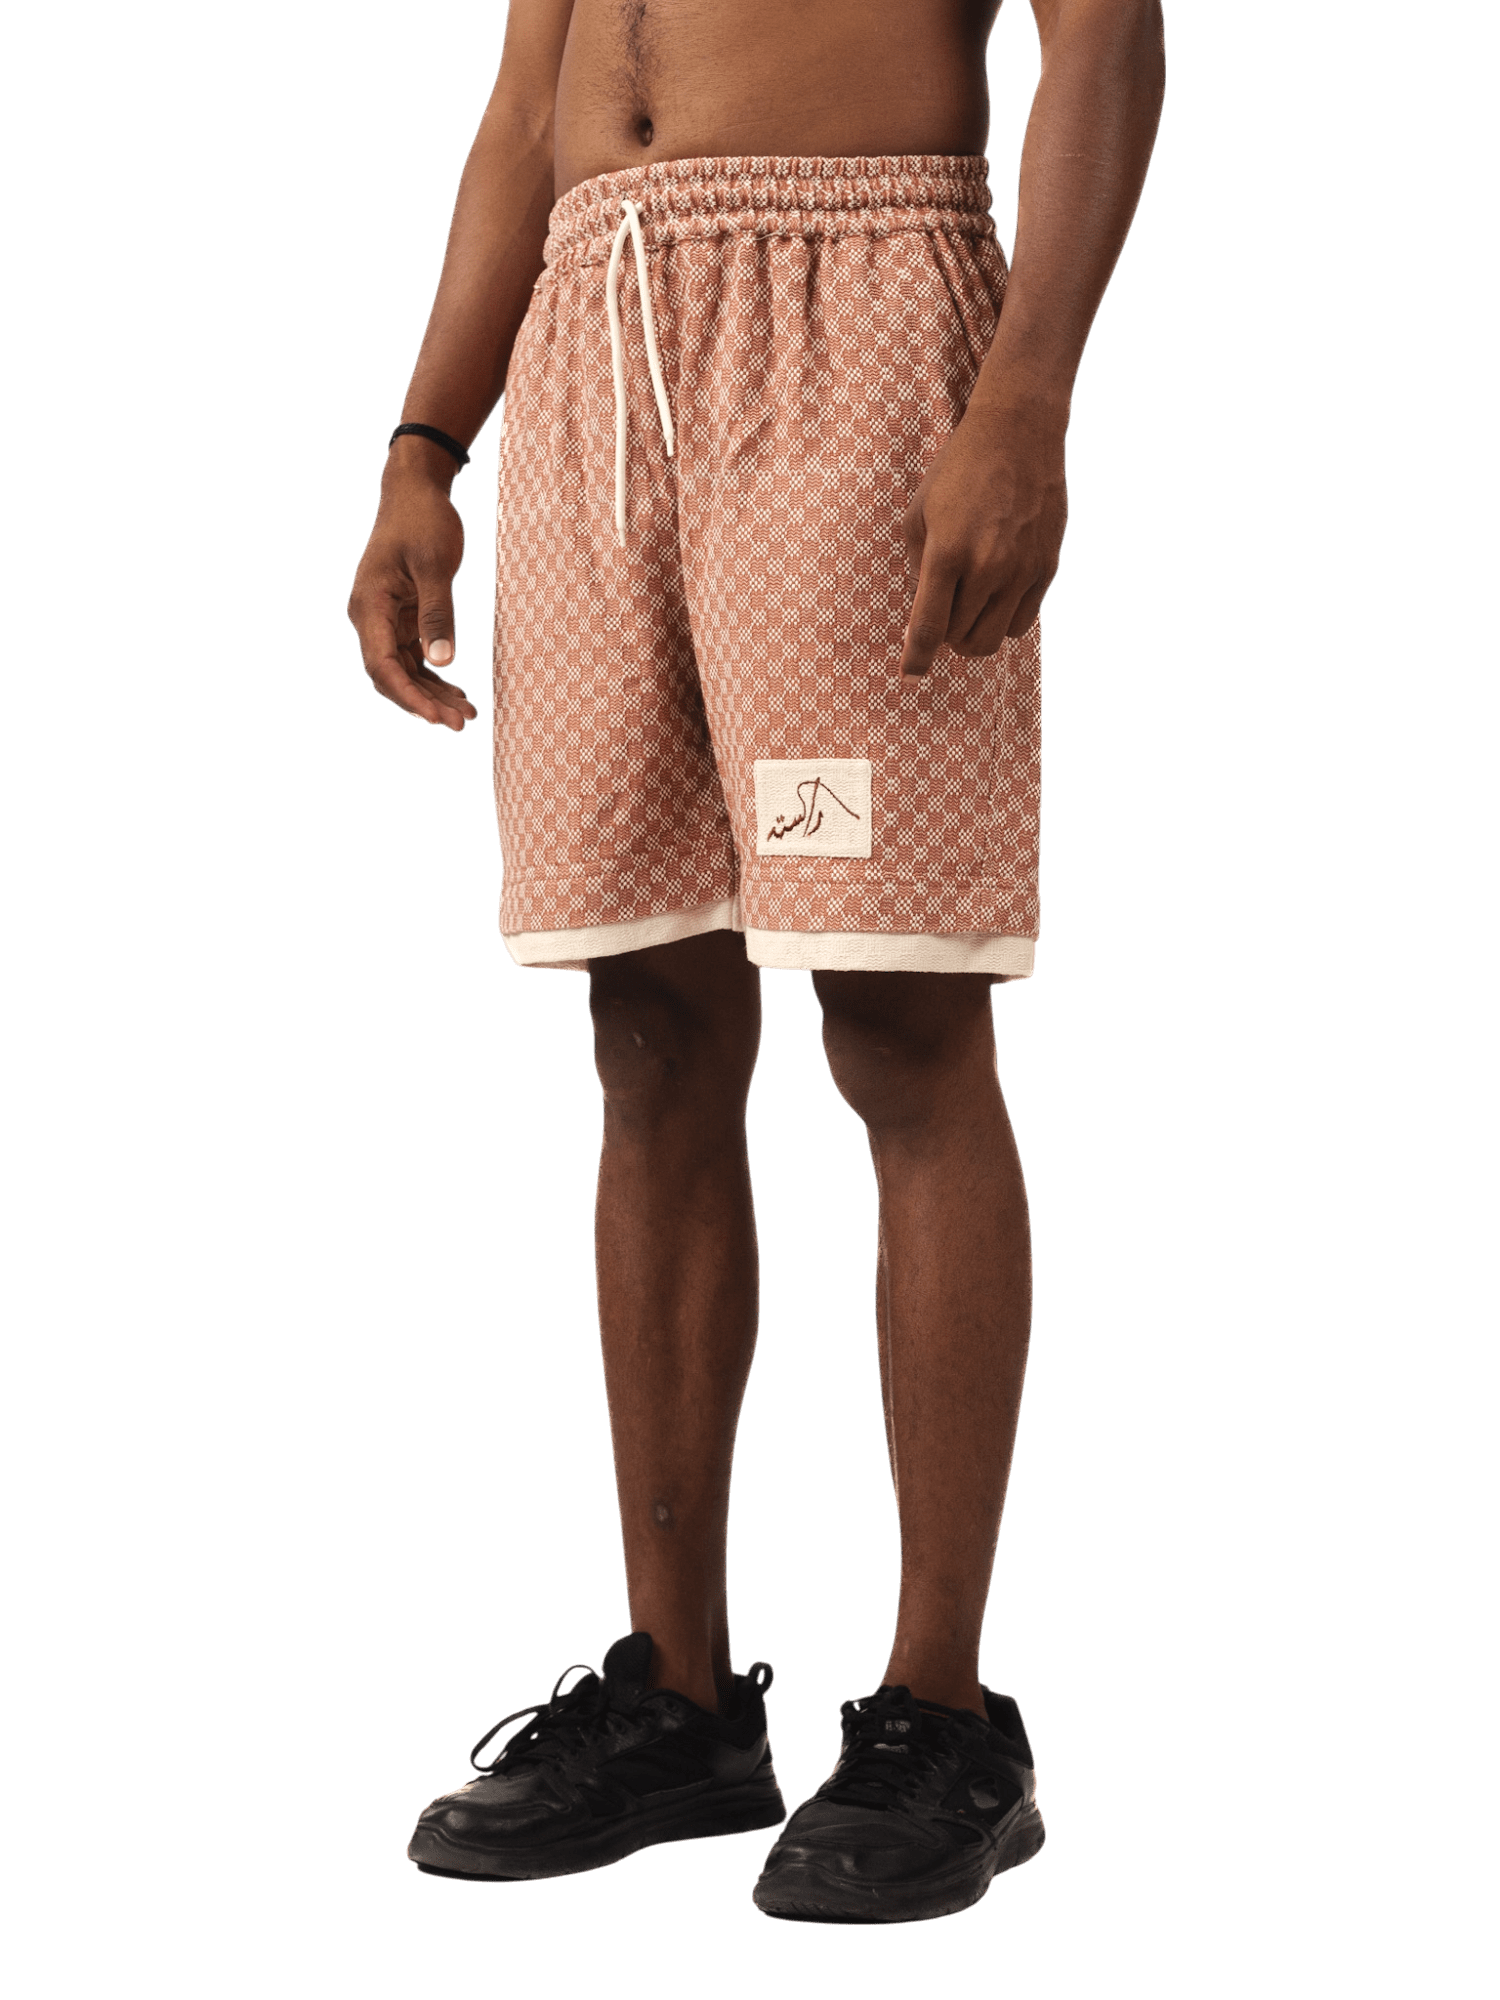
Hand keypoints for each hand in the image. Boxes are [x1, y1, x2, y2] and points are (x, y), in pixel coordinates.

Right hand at [347, 469, 479, 731]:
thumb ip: (437, 614)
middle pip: (391, 676)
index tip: (438, 717)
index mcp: (369, 606)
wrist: (416, 490)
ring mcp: (384, 619)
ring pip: (403, 670)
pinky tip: (457, 692)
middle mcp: (370, 617)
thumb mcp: (434, 566)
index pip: (383, 666)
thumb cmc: (423, 520)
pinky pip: (413, 657)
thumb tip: (442, 661)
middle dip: (423, 703)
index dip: (410, 696)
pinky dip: (433, 676)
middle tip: (461, 723)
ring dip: (431, 694)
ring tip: (465, 714)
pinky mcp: (400, 617)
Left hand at [898, 397, 1068, 679]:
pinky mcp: (1047, 568)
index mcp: (947, 553)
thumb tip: (920, 620)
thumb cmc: (959, 471)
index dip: (916, 658)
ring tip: (967, 607)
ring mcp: (1022, 570)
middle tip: (942, 618)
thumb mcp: (920, 515)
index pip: (929, 628)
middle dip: (946, 639)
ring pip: (993, 640)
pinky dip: (1002, 619)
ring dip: (974, 634)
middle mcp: (988, 567)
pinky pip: (1021, 622)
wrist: (1018, 432)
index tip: (911, 672)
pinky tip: (995, 593)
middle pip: (962, 641)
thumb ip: (917, 570)